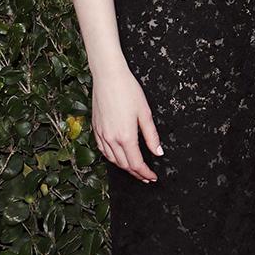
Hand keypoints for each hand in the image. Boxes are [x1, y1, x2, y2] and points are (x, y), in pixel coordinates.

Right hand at [92, 62, 162, 180]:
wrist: (108, 77)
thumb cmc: (128, 91)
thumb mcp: (145, 113)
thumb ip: (152, 136)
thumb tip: (158, 152)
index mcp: (126, 136)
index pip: (136, 163)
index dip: (145, 173)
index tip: (152, 177)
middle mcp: (111, 139)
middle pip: (124, 164)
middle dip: (136, 173)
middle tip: (146, 176)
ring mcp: (101, 134)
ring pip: (112, 159)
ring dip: (124, 167)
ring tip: (134, 169)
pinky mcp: (96, 128)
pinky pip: (103, 150)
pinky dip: (112, 157)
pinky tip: (118, 156)